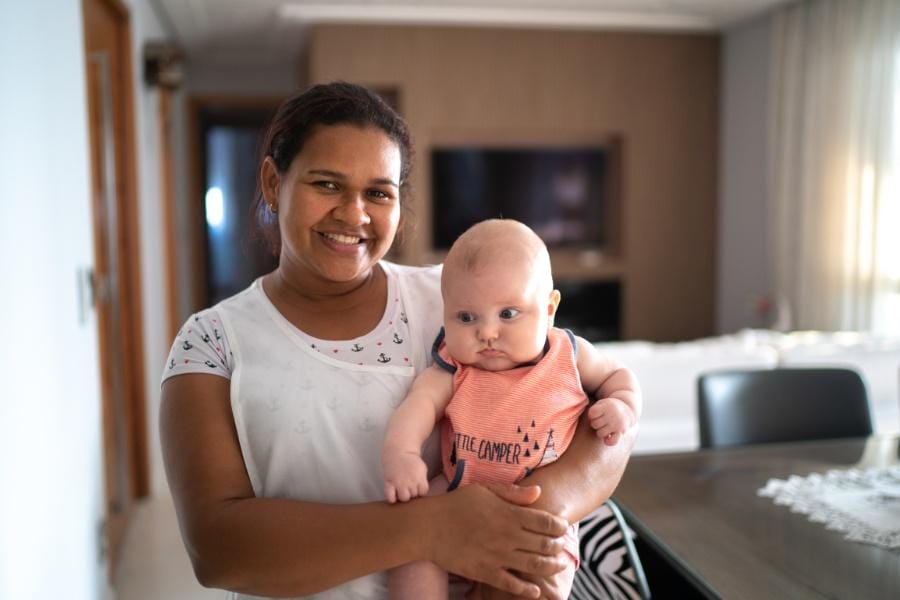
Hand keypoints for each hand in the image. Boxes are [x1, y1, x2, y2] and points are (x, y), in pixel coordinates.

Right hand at [382, 450, 428, 502]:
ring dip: (404, 495)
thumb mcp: (422, 469)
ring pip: (404, 498)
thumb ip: (423, 481)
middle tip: (409, 484)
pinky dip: (392, 499)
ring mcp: (398, 482)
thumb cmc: (411, 462)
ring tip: (403, 489)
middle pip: (414, 496)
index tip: (418, 485)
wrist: (398, 452)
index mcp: (419, 476)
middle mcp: (409, 480)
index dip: (421, 490)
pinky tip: (394, 494)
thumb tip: (421, 494)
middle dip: (412, 492)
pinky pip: (390, 497)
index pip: (423, 492)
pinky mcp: (389, 483)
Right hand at [427, 483, 569, 598]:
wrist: (429, 527)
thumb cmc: (456, 504)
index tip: (563, 527)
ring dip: (551, 567)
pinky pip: (512, 585)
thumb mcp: (485, 490)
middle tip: (563, 547)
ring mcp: (497, 556)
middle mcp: (507, 536)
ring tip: (559, 566)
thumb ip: (513, 492)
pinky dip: (527, 590)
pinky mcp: (485, 572)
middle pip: (544, 545)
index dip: (559, 526)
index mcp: (508, 514)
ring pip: (534, 566)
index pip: (545, 521)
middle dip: (559, 547)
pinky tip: (536, 590)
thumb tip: (539, 491)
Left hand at [587, 397, 632, 445]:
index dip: (591, 415)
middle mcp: (612, 415)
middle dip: (595, 423)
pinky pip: (612, 441)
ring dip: (600, 431)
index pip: (592, 413)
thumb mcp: (600, 404)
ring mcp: (617, 424)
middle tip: (601, 420)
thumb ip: (593, 411)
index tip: (596, 413)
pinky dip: (608, 441)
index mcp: (606, 407)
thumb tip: (591, 421)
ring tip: (604, 426)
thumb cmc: (607, 408)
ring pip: (600, 433)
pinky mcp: (621, 433)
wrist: (626, 409)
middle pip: (595, 424)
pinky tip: (608, 437)